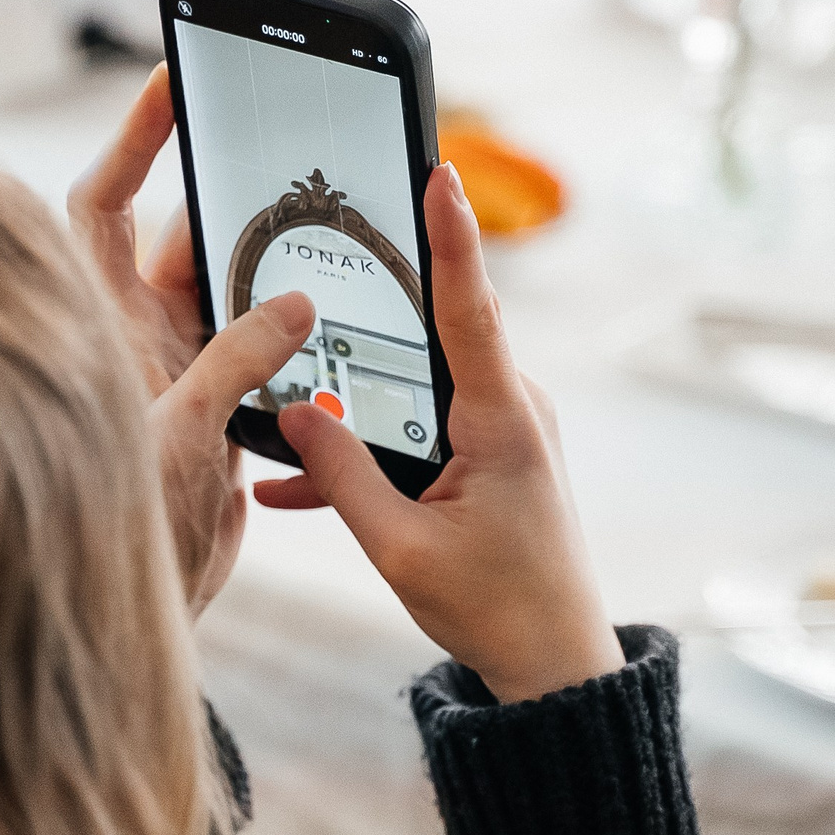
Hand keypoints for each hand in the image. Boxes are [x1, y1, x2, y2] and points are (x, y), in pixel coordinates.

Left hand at [69, 65, 315, 614]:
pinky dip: (294, 338)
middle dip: (239, 206)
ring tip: (329, 237)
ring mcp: (175, 368)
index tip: (171, 80)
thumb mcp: (183, 433)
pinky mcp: (214, 406)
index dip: (133, 139)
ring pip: (230, 293)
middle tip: (296, 166)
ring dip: (276, 275)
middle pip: (185, 238)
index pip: (103, 203)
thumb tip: (293, 304)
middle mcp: (133, 336)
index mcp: (101, 323)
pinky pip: (259, 349)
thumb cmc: (123, 526)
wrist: (144, 609)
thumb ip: (237, 360)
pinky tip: (334, 324)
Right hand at [254, 164, 622, 702]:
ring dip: (353, 403)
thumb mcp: (399, 548)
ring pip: (413, 388)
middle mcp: (512, 410)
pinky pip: (418, 429)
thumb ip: (341, 476)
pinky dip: (366, 449)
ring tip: (280, 411)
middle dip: (367, 312)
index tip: (438, 170)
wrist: (554, 665)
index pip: (472, 307)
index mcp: (502, 421)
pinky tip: (297, 479)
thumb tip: (294, 409)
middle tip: (317, 256)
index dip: (452, 235)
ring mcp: (505, 429)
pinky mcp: (491, 454)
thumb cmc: (493, 609)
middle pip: (430, 335)